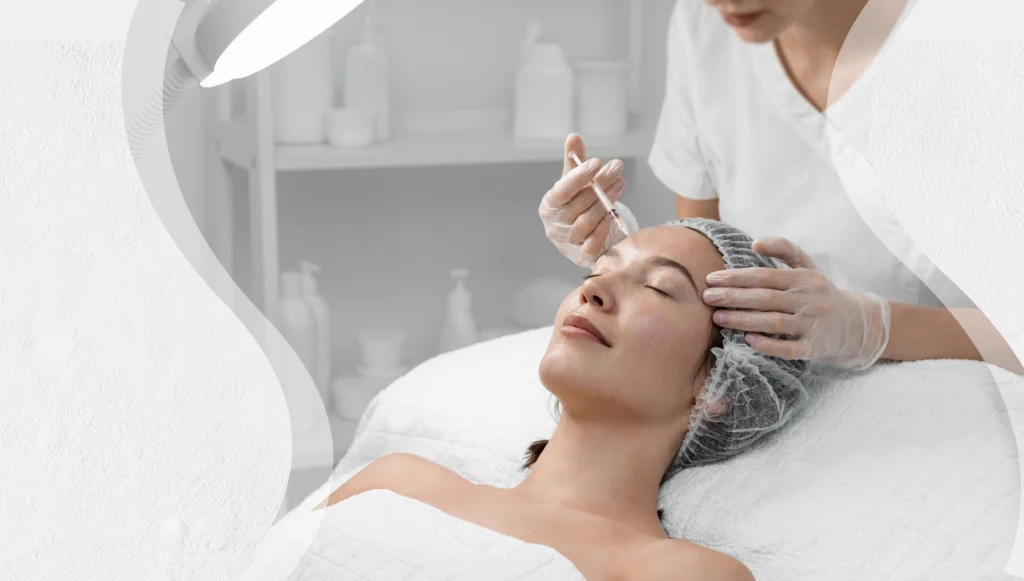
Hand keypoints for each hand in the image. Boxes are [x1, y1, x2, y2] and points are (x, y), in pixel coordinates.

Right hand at [539, 134, 629, 267]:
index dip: (578, 177)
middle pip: (578, 204)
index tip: (597, 162)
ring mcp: (568, 242)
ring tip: (620, 183)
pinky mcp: (581, 255)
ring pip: (587, 222)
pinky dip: (604, 228)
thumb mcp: (573, 182)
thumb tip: (574, 136)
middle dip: (599, 184)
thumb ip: (574, 161)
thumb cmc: (576, 204)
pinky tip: (615, 213)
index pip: (562, 191)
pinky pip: (593, 243)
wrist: (581, 237)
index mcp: (549, 206)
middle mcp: (554, 225)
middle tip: (617, 167)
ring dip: (605, 202)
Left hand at [701, 237, 891, 370]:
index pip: (765, 276)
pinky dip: (768, 345)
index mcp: (805, 278)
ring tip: (718, 317)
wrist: (856, 324)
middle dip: (733, 297)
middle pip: (765, 298)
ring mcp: (812, 325)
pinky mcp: (813, 348)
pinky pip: (788, 348)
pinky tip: (748, 340)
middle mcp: (809, 300)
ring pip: (773, 322)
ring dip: (743, 320)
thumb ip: (784, 250)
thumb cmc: (820, 293)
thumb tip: (755, 243)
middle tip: (707, 297)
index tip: (712, 279)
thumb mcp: (808, 267)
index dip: (737, 277)